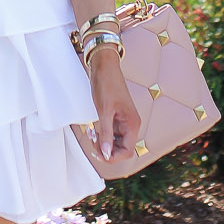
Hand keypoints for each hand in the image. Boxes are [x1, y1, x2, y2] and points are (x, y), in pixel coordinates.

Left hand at [87, 45, 142, 162]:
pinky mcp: (116, 117)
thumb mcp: (104, 111)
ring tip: (91, 133)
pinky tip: (93, 129)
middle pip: (121, 149)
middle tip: (92, 140)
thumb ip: (106, 134)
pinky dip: (101, 134)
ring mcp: (123, 121)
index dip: (113, 156)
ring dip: (102, 142)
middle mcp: (130, 124)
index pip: (127, 151)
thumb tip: (106, 153)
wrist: (104, 67)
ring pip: (114, 142)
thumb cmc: (107, 84)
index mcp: (132, 124)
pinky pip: (110, 133)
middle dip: (106, 149)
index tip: (99, 153)